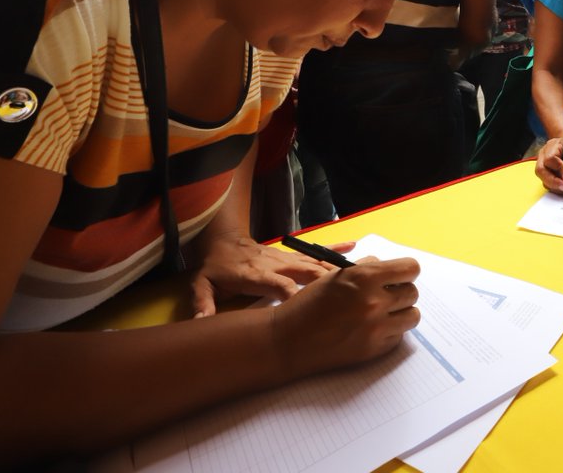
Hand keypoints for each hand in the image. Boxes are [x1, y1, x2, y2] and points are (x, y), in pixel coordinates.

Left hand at [190, 234, 348, 317]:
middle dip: (327, 283)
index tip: (311, 310)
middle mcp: (276, 264)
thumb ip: (202, 303)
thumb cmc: (216, 267)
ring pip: (316, 263)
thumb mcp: (202, 284)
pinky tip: (355, 248)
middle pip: (306, 272)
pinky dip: (336, 248)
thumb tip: (201, 323)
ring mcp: (286, 258)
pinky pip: (317, 251)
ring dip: (337, 270)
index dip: (295, 296)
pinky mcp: (291, 255)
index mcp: (257, 274)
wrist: (222, 239)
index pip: (280, 285)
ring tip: (361, 277)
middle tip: (349, 295)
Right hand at [272, 257, 421, 375]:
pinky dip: (390, 331)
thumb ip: (366, 268)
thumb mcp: (337, 276)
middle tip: (386, 295)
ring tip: (384, 312)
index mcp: (365, 278)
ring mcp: (376, 328)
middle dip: (401, 292)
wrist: (289, 340)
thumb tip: (387, 267)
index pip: (410, 269)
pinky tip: (371, 329)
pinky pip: (399, 335)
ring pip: (412, 316)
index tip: (400, 276)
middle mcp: (374, 302)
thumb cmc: (310, 304)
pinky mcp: (375, 350)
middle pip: (413, 293)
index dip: (405, 271)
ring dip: (401, 313)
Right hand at [535, 133, 562, 194]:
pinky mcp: (545, 174)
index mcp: (552, 146)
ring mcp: (542, 165)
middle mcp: (543, 155)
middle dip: (553, 182)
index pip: (550, 158)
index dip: (558, 169)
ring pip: (543, 179)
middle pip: (541, 170)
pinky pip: (548, 184)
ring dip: (557, 188)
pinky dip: (558, 189)